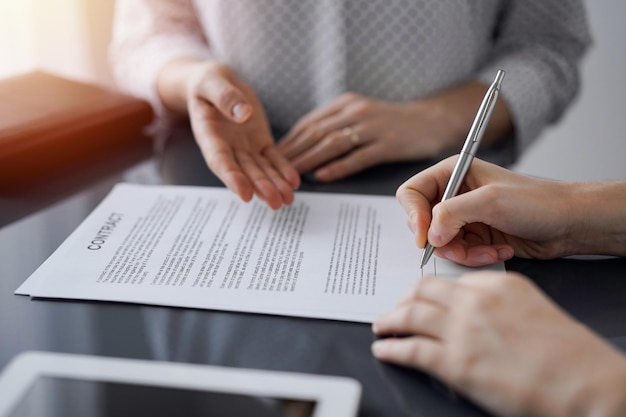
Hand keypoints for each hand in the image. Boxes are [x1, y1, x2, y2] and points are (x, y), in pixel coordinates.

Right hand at [159, 60, 299, 208]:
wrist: (216, 83)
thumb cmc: (207, 82)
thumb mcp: (211, 82)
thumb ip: (225, 98)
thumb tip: (242, 113)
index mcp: (209, 135)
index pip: (220, 161)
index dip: (232, 178)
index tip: (244, 194)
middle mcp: (227, 147)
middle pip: (244, 172)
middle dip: (260, 187)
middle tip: (276, 202)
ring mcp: (245, 147)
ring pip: (261, 169)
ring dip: (274, 185)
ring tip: (288, 199)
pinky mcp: (260, 142)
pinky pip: (273, 158)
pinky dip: (283, 170)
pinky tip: (294, 182)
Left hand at [277, 92, 459, 182]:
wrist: (431, 120)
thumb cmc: (391, 122)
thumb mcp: (360, 114)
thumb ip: (336, 125)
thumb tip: (304, 146)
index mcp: (346, 103)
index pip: (310, 123)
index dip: (289, 141)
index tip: (271, 157)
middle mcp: (357, 112)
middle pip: (317, 133)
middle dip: (293, 152)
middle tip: (273, 170)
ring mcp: (373, 127)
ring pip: (333, 144)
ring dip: (309, 160)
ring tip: (291, 175)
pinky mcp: (388, 144)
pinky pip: (357, 157)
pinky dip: (338, 167)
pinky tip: (322, 177)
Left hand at [372, 272, 625, 416]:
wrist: (589, 384)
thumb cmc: (570, 354)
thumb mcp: (532, 311)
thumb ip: (498, 306)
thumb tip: (472, 317)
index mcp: (498, 284)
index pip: (449, 281)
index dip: (427, 290)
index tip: (419, 297)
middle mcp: (476, 301)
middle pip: (423, 290)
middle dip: (403, 299)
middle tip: (394, 310)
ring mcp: (463, 330)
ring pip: (410, 315)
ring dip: (390, 320)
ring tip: (382, 326)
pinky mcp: (456, 363)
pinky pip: (411, 350)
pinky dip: (392, 349)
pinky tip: (385, 350)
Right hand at [396, 157, 576, 265]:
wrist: (568, 223)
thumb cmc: (537, 201)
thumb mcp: (490, 201)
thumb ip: (452, 214)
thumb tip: (429, 235)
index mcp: (453, 173)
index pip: (412, 193)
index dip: (414, 215)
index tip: (425, 237)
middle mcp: (454, 194)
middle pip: (423, 222)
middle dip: (442, 240)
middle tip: (460, 247)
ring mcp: (464, 217)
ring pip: (441, 243)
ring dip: (463, 252)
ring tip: (488, 249)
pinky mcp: (474, 237)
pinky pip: (459, 253)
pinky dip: (476, 257)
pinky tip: (499, 250)